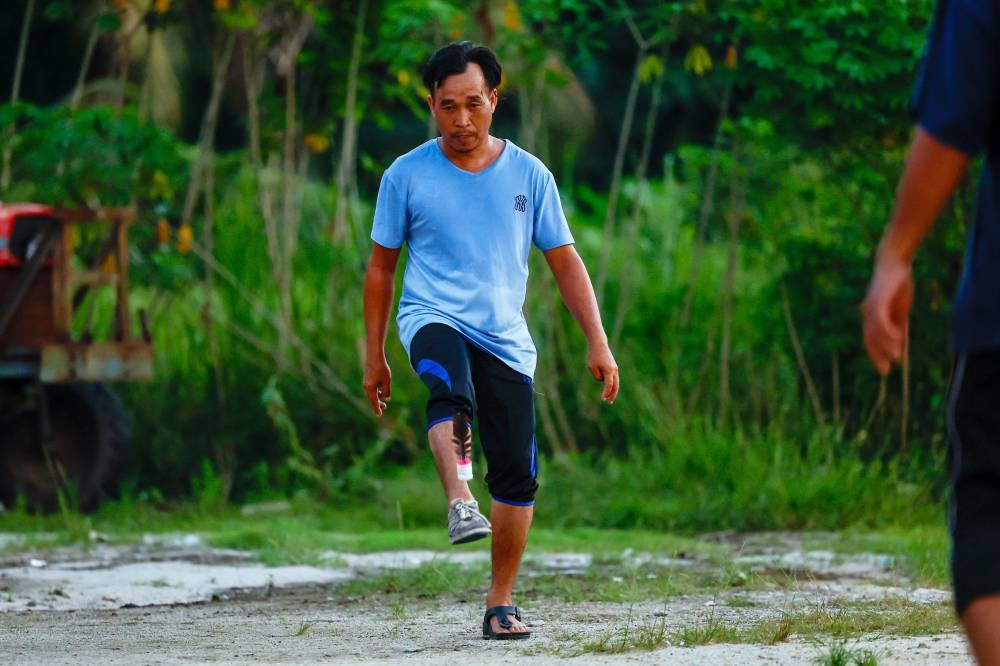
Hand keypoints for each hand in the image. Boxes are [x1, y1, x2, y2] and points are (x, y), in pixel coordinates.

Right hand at [363, 356, 391, 415]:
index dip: (377, 408)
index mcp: (370, 388)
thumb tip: (386, 398)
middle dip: (378, 403)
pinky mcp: (367, 378)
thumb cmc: (381, 368)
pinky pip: (372, 388)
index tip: (379, 415)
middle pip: (372, 398)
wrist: (374, 356)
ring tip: (384, 399)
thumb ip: (387, 391)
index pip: (374, 401)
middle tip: (384, 407)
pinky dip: (377, 390)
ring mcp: (366, 382)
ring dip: (378, 396)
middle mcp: (366, 386)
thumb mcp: (387, 380)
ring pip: (372, 393)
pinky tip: (381, 389)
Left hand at [587, 343, 619, 402]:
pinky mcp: (613, 367)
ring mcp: (615, 368)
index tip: (602, 399)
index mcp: (608, 370)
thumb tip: (602, 381)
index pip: (608, 385)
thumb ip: (597, 376)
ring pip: (616, 382)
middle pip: (615, 386)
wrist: (599, 344)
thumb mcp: (591, 367)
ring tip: (609, 399)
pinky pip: (614, 378)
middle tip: (609, 402)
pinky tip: (608, 389)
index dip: (606, 393)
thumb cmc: (593, 355)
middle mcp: (614, 370)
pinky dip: (613, 385)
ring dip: (613, 391)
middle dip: (612, 394)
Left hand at [861, 254, 913, 375]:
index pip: (871, 340)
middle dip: (877, 356)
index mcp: (872, 317)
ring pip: (875, 331)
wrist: (895, 263)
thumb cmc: (897, 286)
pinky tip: (898, 339)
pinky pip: (880, 319)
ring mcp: (871, 306)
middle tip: (886, 371)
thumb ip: (900, 328)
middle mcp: (867, 313)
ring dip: (886, 346)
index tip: (885, 370)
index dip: (876, 356)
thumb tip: (901, 347)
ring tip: (896, 358)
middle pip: (869, 339)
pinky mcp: (878, 299)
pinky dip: (888, 331)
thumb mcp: (900, 311)